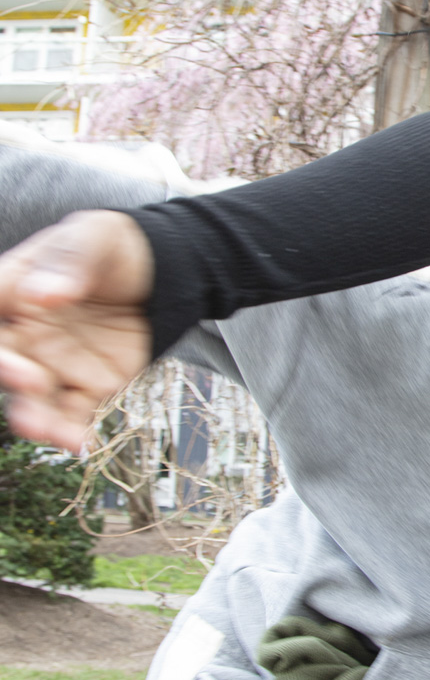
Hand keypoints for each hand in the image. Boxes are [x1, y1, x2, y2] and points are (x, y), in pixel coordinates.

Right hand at [0, 211, 153, 450]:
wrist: (164, 271)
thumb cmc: (115, 247)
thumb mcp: (94, 237)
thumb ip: (70, 261)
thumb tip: (42, 293)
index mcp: (13, 291)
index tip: (8, 355)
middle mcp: (26, 333)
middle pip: (5, 363)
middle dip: (11, 376)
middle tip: (33, 380)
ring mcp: (55, 363)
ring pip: (34, 399)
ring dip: (37, 417)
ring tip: (48, 431)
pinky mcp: (89, 386)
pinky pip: (76, 414)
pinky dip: (74, 431)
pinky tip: (79, 442)